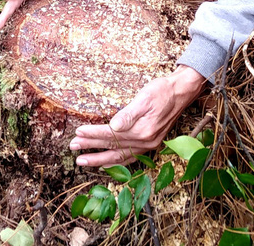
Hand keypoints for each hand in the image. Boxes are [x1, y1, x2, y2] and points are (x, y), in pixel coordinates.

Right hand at [0, 0, 81, 42]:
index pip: (10, 5)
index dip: (3, 17)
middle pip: (10, 12)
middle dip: (0, 25)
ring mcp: (31, 3)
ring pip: (16, 16)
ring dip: (6, 27)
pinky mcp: (38, 8)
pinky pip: (25, 17)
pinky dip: (17, 26)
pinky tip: (12, 35)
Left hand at [69, 66, 206, 166]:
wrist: (181, 92)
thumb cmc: (162, 91)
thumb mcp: (145, 97)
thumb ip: (129, 114)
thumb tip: (113, 126)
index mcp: (143, 130)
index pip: (111, 134)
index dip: (94, 133)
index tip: (78, 132)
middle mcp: (145, 142)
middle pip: (112, 146)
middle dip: (91, 147)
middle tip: (73, 147)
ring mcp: (148, 145)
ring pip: (119, 156)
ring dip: (99, 159)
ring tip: (82, 160)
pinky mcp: (150, 144)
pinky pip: (130, 158)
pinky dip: (116, 162)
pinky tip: (105, 163)